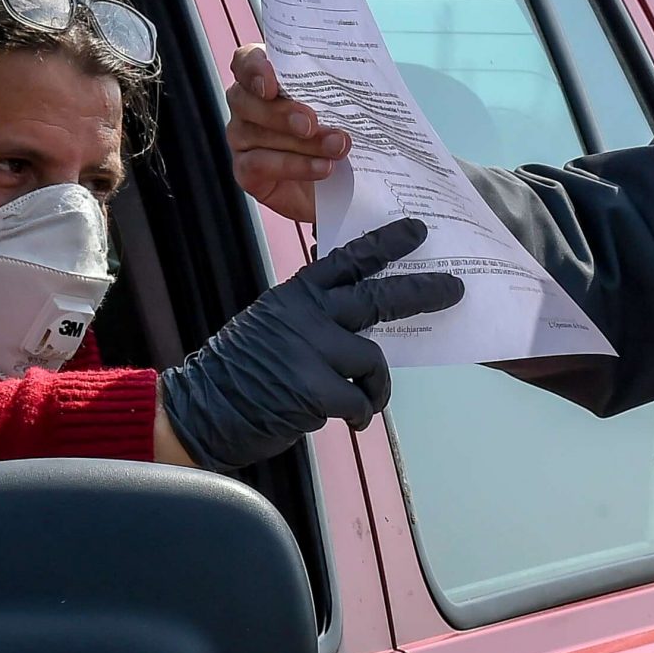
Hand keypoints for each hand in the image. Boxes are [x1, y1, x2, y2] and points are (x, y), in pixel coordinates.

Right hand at [157, 217, 463, 469]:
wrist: (200, 411)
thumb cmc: (241, 370)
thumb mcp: (273, 323)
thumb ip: (313, 313)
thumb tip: (361, 313)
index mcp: (297, 294)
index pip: (348, 260)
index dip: (386, 243)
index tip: (417, 230)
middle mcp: (305, 314)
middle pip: (377, 296)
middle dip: (421, 291)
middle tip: (453, 289)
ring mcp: (309, 349)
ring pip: (372, 359)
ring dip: (376, 386)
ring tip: (366, 402)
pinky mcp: (312, 388)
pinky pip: (359, 399)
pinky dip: (362, 413)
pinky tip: (353, 422)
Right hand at [226, 43, 353, 222]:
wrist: (333, 182)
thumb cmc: (334, 131)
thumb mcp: (340, 106)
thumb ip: (338, 90)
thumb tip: (360, 84)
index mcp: (265, 77)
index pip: (245, 61)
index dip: (254, 69)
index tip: (272, 84)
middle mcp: (246, 104)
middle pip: (247, 99)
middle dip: (283, 112)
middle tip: (311, 123)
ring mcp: (240, 137)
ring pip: (259, 134)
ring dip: (302, 142)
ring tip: (336, 147)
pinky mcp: (245, 170)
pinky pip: (260, 165)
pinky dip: (295, 166)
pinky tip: (323, 167)